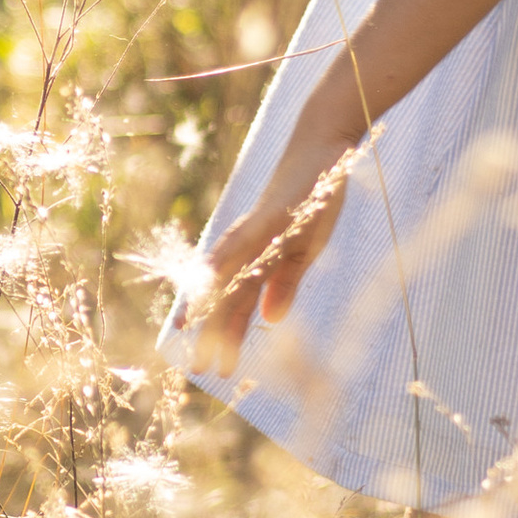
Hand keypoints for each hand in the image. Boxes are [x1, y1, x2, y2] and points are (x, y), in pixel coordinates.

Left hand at [183, 146, 349, 372]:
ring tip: (195, 338)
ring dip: (211, 306)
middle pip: (226, 296)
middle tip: (198, 371)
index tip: (212, 368)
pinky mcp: (269, 213)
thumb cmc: (313, 197)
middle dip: (213, 334)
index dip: (225, 336)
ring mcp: (257, 230)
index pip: (238, 304)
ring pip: (227, 274)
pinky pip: (242, 240)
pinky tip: (208, 278)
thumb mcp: (306, 250)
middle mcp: (249, 247)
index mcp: (259, 258)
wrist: (323, 146)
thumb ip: (286, 282)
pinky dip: (224, 259)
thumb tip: (269, 320)